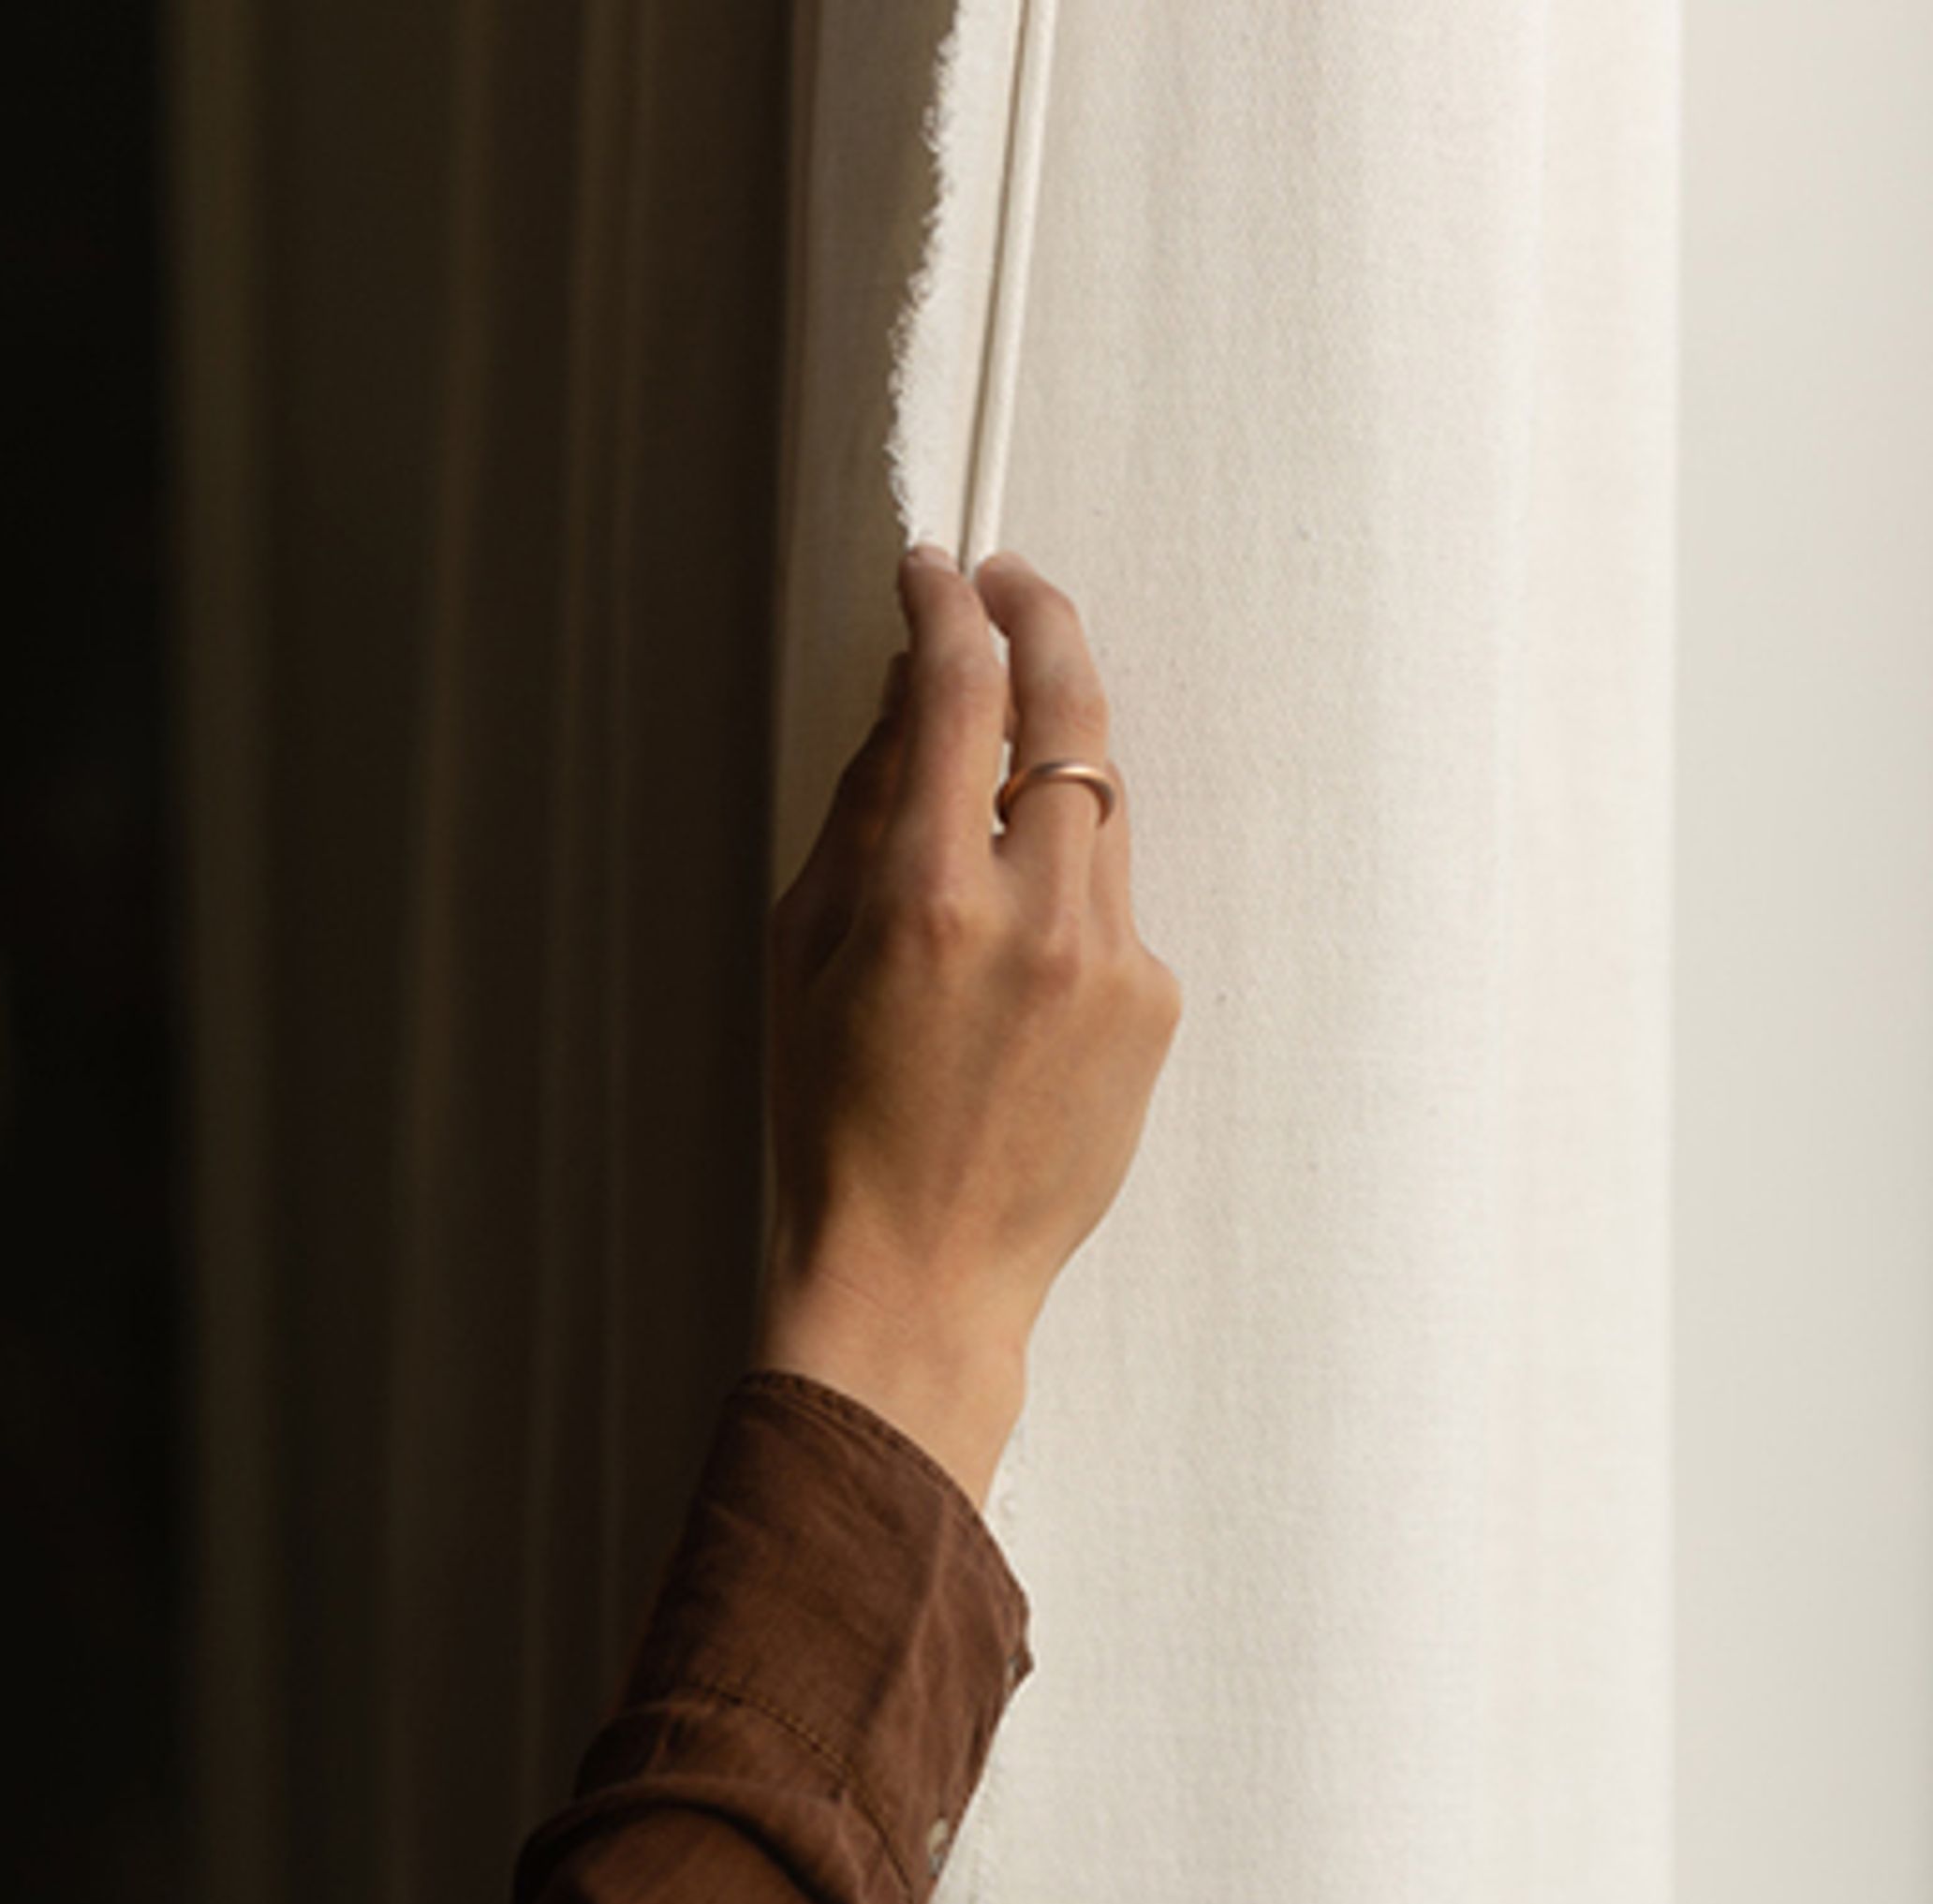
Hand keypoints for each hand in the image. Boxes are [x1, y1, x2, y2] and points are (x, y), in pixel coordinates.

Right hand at [750, 544, 1179, 1503]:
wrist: (920, 1277)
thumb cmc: (831, 1124)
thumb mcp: (802, 955)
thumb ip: (863, 811)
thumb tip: (911, 696)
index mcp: (926, 898)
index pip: (960, 691)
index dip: (947, 607)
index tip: (934, 573)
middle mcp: (1036, 915)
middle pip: (1072, 712)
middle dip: (1040, 623)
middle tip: (1009, 586)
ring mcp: (1112, 962)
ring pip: (1102, 804)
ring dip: (1050, 772)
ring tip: (989, 807)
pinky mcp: (1154, 1007)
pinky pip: (1113, 902)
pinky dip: (1065, 895)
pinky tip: (1009, 974)